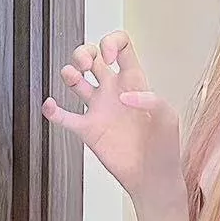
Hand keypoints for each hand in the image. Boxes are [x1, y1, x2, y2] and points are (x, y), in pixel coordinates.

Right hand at [42, 31, 182, 203]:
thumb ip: (151, 100)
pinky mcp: (88, 130)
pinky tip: (51, 105)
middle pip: (92, 57)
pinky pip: (65, 117)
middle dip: (84, 52)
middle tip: (87, 65)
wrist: (153, 177)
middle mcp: (114, 91)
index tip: (110, 57)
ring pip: (75, 81)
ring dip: (69, 72)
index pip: (121, 47)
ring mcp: (99, 109)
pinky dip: (53, 110)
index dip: (111, 42)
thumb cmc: (165, 147)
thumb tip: (124, 95)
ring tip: (74, 78)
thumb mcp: (168, 117)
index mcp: (135, 82)